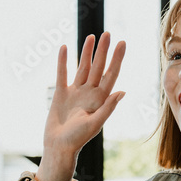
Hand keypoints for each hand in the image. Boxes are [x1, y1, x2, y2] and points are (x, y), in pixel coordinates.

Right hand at [36, 33, 126, 180]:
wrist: (58, 146)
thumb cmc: (78, 139)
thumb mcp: (95, 124)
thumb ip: (108, 107)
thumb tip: (122, 91)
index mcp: (100, 99)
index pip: (111, 75)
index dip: (117, 59)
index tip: (122, 43)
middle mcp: (90, 93)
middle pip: (98, 67)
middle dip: (103, 51)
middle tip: (108, 33)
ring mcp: (76, 92)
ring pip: (82, 67)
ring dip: (87, 53)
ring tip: (92, 37)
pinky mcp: (61, 94)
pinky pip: (62, 74)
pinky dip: (63, 61)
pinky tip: (65, 48)